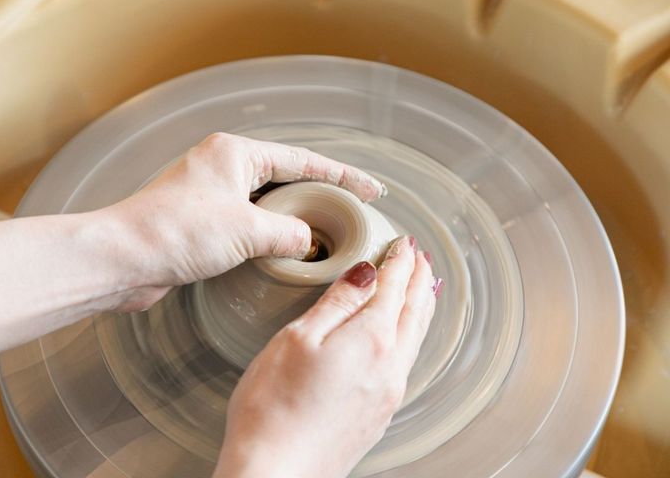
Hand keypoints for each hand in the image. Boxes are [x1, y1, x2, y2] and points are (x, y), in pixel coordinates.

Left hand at [110, 132, 385, 307]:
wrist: (121, 260)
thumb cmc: (174, 232)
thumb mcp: (246, 229)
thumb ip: (289, 234)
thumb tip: (308, 241)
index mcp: (236, 153)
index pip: (303, 161)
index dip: (342, 176)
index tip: (370, 189)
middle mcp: (223, 167)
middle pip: (288, 177)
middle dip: (322, 193)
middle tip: (355, 209)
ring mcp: (211, 194)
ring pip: (269, 202)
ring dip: (297, 216)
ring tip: (329, 230)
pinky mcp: (202, 222)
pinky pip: (250, 223)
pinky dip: (272, 235)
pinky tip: (287, 250)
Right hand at [213, 236, 443, 477]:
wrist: (277, 475)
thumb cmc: (274, 408)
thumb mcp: (298, 340)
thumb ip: (336, 304)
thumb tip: (366, 273)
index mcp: (371, 340)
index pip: (394, 287)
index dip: (401, 261)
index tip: (405, 243)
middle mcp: (390, 366)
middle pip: (415, 312)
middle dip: (420, 280)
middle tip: (421, 258)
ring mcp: (388, 393)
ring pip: (415, 338)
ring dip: (421, 307)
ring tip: (423, 289)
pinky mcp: (379, 414)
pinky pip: (406, 361)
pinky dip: (411, 335)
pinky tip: (402, 337)